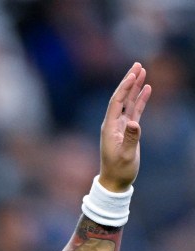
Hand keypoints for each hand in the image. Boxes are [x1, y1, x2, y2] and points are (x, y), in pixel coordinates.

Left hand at [99, 62, 151, 191]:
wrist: (115, 181)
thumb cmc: (119, 170)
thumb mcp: (125, 156)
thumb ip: (131, 139)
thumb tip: (134, 122)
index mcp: (109, 128)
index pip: (116, 102)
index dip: (124, 87)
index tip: (133, 73)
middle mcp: (112, 124)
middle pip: (121, 97)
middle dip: (128, 81)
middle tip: (137, 64)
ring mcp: (120, 126)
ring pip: (128, 102)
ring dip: (135, 87)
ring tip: (142, 71)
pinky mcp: (127, 130)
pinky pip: (134, 111)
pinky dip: (140, 99)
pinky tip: (147, 89)